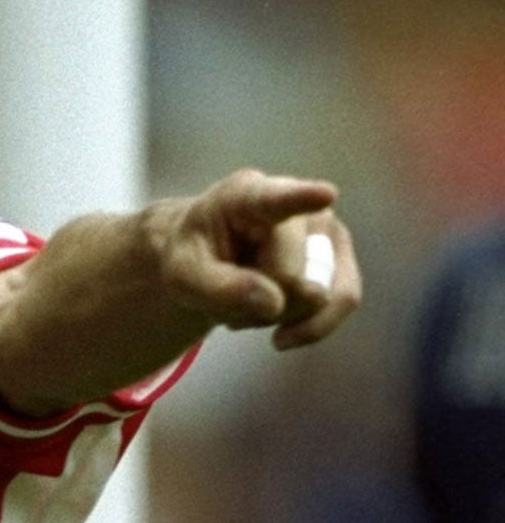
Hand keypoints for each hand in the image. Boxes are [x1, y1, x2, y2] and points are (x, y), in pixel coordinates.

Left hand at [151, 168, 361, 349]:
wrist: (209, 259)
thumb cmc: (194, 256)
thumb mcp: (182, 275)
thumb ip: (218, 288)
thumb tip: (275, 303)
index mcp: (247, 197)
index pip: (277, 199)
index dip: (303, 198)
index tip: (326, 194)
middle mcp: (298, 207)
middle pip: (292, 278)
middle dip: (259, 303)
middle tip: (226, 292)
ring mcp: (326, 232)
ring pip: (319, 296)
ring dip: (278, 317)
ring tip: (245, 301)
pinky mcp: (340, 260)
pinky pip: (341, 304)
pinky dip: (306, 327)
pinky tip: (277, 328)